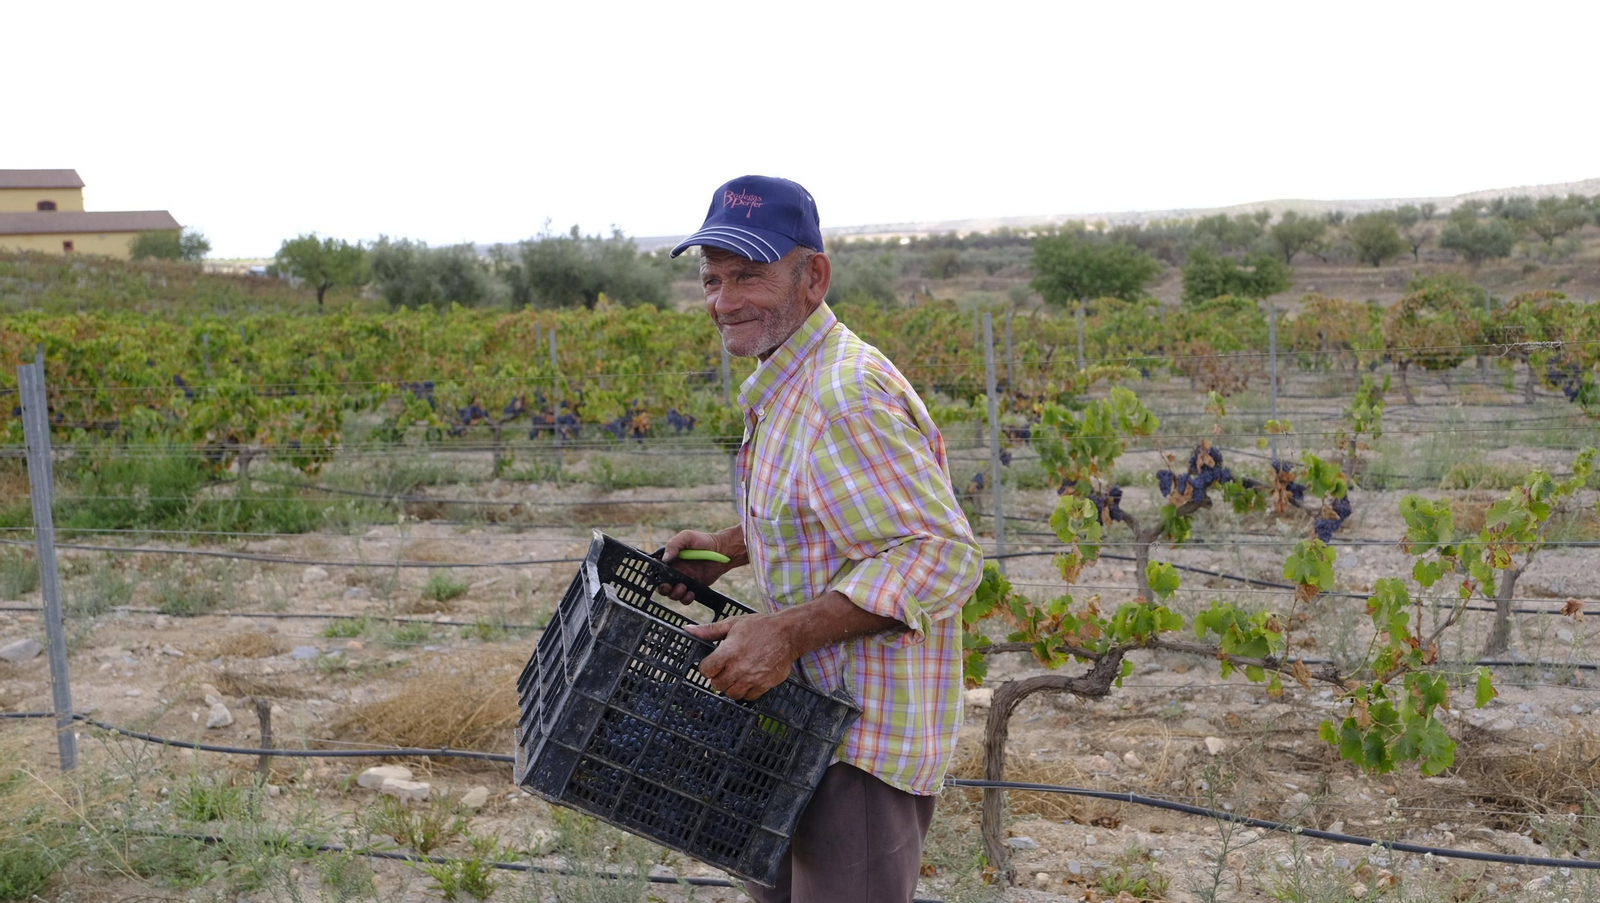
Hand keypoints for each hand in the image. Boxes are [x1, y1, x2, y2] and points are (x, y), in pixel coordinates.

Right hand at [656, 529, 739, 602]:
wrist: (723, 551)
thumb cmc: (704, 541)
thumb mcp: (687, 537)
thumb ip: (674, 545)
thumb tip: (665, 559)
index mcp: (670, 560)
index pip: (657, 571)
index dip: (654, 577)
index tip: (658, 579)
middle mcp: (675, 571)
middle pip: (662, 586)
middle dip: (663, 589)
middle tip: (669, 586)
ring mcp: (684, 580)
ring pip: (673, 594)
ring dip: (675, 594)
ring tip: (683, 587)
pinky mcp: (694, 587)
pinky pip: (686, 598)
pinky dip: (686, 599)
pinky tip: (691, 593)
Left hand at [683, 614, 797, 700]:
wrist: (788, 634)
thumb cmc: (760, 626)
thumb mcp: (733, 623)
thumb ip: (709, 630)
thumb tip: (688, 630)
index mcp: (728, 652)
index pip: (706, 670)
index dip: (707, 667)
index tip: (712, 663)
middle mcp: (739, 668)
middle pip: (717, 684)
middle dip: (718, 677)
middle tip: (724, 669)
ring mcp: (752, 678)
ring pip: (731, 694)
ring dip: (730, 687)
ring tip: (735, 676)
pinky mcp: (764, 684)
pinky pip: (748, 697)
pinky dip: (746, 691)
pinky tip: (747, 680)